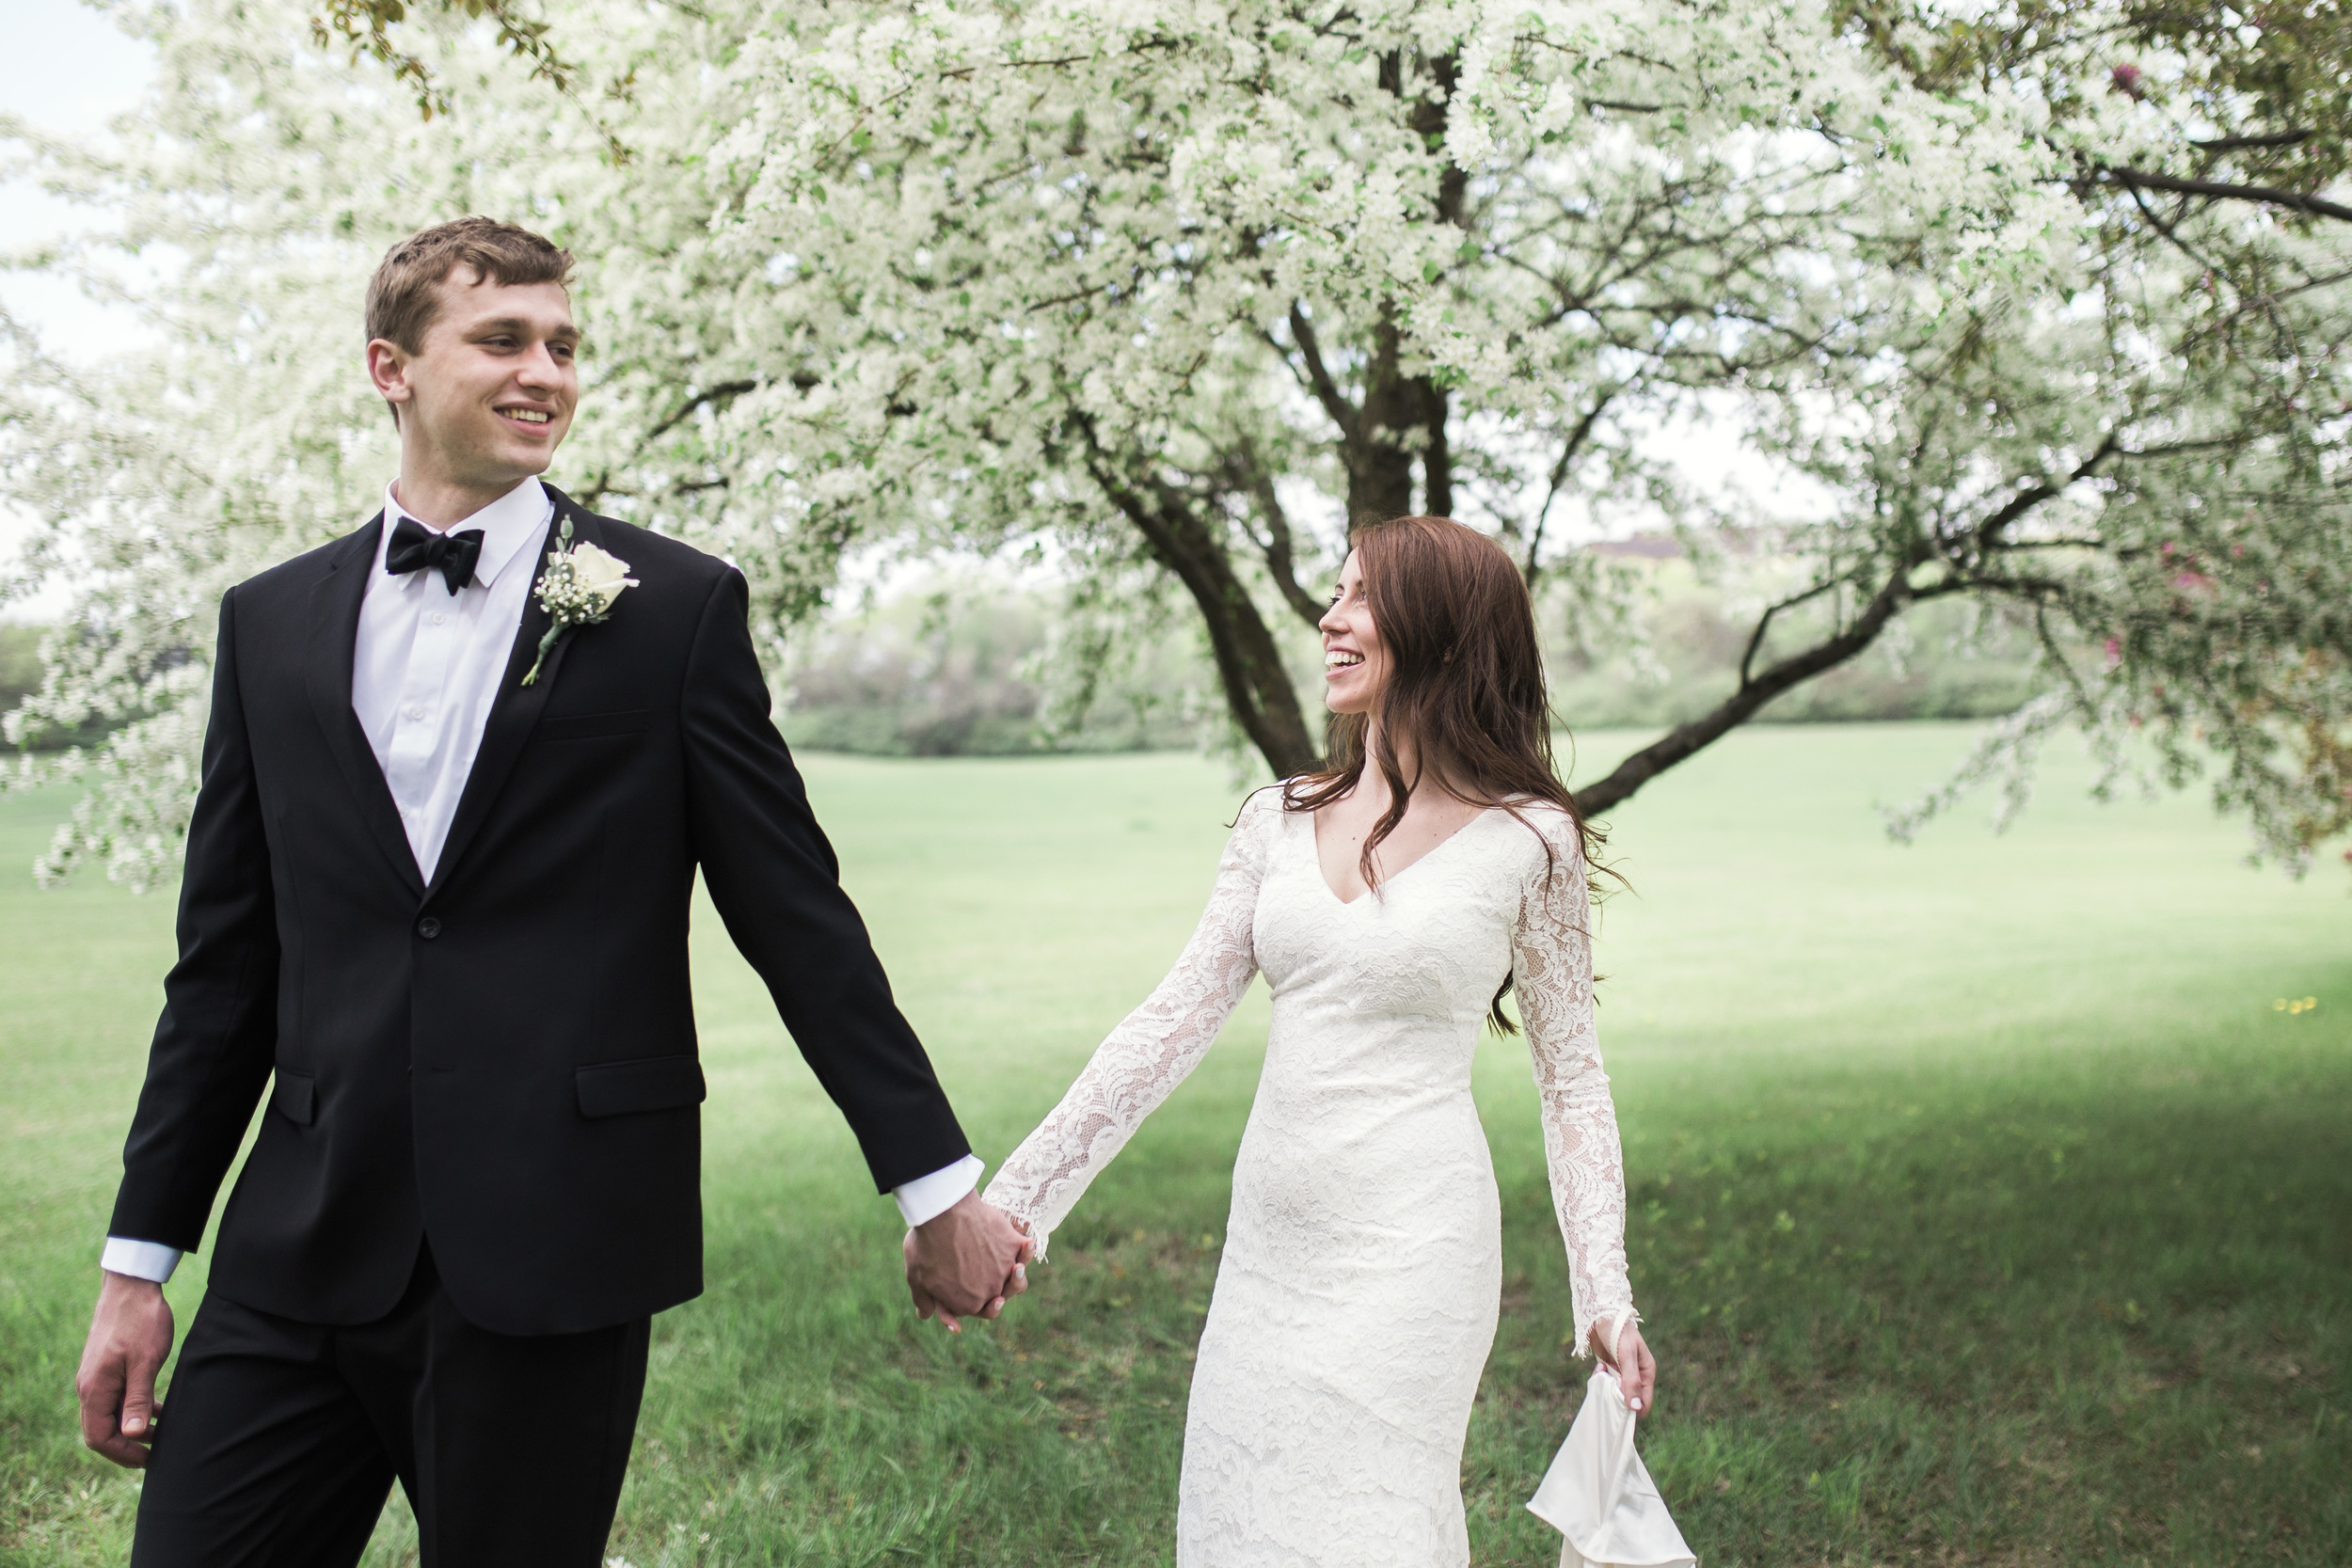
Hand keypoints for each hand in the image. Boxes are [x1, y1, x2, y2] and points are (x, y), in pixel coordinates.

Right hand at [77, 1271, 174, 1466]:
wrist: (131, 1286)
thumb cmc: (141, 1321)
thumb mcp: (146, 1361)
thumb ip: (138, 1398)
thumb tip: (132, 1434)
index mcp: (94, 1389)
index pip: (99, 1437)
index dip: (122, 1453)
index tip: (149, 1459)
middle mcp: (89, 1387)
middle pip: (101, 1430)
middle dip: (127, 1446)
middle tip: (157, 1452)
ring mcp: (97, 1377)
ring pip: (110, 1414)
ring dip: (133, 1427)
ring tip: (162, 1434)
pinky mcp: (108, 1367)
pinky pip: (116, 1398)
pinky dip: (134, 1408)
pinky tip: (158, 1410)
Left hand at [903, 1192, 1031, 1333]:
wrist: (944, 1214)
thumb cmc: (927, 1246)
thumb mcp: (917, 1277)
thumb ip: (924, 1300)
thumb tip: (924, 1315)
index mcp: (969, 1304)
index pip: (977, 1309)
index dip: (972, 1299)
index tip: (968, 1291)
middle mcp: (992, 1291)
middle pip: (1001, 1295)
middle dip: (997, 1293)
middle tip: (993, 1284)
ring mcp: (1005, 1269)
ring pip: (1017, 1275)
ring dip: (1017, 1275)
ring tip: (1016, 1266)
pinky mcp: (1013, 1245)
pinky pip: (1025, 1249)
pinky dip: (1026, 1247)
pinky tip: (1026, 1241)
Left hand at [1591, 1318, 1657, 1416]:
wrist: (1601, 1314)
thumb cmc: (1618, 1332)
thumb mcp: (1626, 1356)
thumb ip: (1631, 1381)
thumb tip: (1636, 1407)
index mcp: (1647, 1372)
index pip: (1644, 1402)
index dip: (1632, 1408)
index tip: (1616, 1403)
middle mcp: (1637, 1375)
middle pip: (1629, 1399)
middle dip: (1616, 1396)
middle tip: (1607, 1384)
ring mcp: (1623, 1373)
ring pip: (1616, 1392)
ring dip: (1607, 1386)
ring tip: (1602, 1370)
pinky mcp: (1611, 1369)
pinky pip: (1607, 1382)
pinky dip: (1601, 1378)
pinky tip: (1599, 1366)